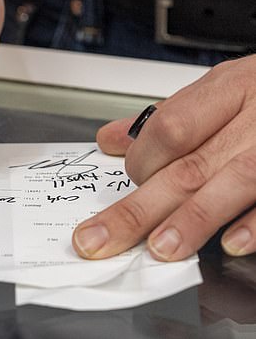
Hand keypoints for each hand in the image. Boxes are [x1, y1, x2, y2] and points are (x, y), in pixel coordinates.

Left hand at [73, 55, 255, 260]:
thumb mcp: (223, 88)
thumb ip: (168, 117)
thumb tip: (111, 139)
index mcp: (228, 90)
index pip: (169, 129)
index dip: (141, 161)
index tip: (127, 184)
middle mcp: (255, 117)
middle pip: (186, 166)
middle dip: (136, 209)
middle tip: (99, 241)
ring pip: (232, 183)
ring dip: (193, 220)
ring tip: (160, 250)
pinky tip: (232, 244)